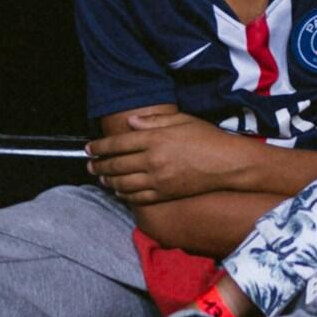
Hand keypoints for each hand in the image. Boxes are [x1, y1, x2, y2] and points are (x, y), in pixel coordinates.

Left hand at [86, 108, 246, 204]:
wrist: (228, 163)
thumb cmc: (207, 137)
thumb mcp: (182, 120)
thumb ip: (154, 120)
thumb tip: (131, 123)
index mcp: (155, 139)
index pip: (118, 143)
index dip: (100, 146)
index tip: (89, 148)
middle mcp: (153, 160)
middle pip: (116, 164)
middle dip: (98, 164)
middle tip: (89, 164)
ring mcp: (158, 179)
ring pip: (123, 183)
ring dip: (107, 180)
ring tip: (100, 177)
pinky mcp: (165, 194)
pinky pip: (138, 197)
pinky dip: (124, 194)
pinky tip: (118, 191)